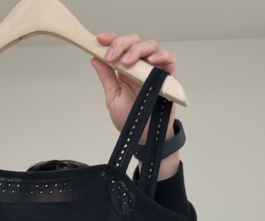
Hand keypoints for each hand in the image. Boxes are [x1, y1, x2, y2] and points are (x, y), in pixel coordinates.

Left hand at [91, 33, 180, 179]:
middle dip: (121, 44)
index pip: (119, 46)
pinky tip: (151, 61)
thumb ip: (107, 78)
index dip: (110, 39)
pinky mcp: (168, 76)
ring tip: (128, 61)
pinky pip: (169, 58)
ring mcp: (155, 69)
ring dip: (137, 50)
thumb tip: (95, 59)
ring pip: (150, 46)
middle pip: (134, 41)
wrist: (144, 137)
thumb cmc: (130, 119)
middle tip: (113, 56)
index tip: (100, 40)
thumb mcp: (113, 98)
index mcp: (125, 69)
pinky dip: (162, 55)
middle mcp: (140, 65)